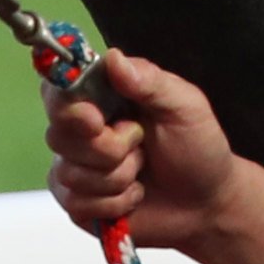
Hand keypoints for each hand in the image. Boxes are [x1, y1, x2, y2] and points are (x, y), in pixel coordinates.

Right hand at [43, 47, 240, 249]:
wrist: (206, 202)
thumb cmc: (197, 147)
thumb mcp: (185, 106)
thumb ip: (149, 81)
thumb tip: (113, 58)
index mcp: (104, 95)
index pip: (58, 90)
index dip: (67, 105)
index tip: (95, 119)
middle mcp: (82, 128)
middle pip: (59, 135)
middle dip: (109, 148)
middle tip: (141, 144)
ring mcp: (76, 166)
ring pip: (70, 174)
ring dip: (118, 178)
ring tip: (142, 170)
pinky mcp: (77, 202)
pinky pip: (77, 204)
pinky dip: (115, 204)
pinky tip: (134, 195)